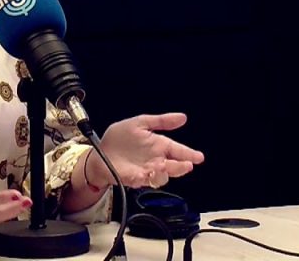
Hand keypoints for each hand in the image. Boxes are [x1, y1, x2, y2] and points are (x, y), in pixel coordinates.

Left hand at [88, 113, 203, 189]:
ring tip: (167, 166)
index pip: (177, 150)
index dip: (188, 154)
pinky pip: (147, 180)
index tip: (199, 157)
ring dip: (167, 172)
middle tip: (188, 164)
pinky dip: (150, 177)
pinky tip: (151, 172)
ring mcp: (147, 170)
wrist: (100, 153)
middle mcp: (156, 159)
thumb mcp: (139, 123)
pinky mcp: (136, 178)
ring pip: (163, 175)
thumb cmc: (119, 138)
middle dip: (181, 166)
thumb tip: (182, 117)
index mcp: (158, 145)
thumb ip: (160, 121)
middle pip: (174, 165)